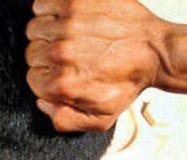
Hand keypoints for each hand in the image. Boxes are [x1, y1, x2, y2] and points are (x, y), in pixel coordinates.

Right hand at [26, 0, 161, 131]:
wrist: (154, 51)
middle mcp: (61, 54)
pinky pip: (43, 3)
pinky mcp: (75, 2)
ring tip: (67, 37)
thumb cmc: (128, 83)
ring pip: (35, 28)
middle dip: (45, 57)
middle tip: (67, 56)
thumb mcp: (99, 120)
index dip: (45, 78)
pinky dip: (49, 9)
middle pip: (32, 53)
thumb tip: (42, 103)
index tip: (59, 74)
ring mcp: (68, 25)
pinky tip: (66, 19)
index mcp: (63, 84)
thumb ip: (64, 120)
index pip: (32, 78)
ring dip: (47, 33)